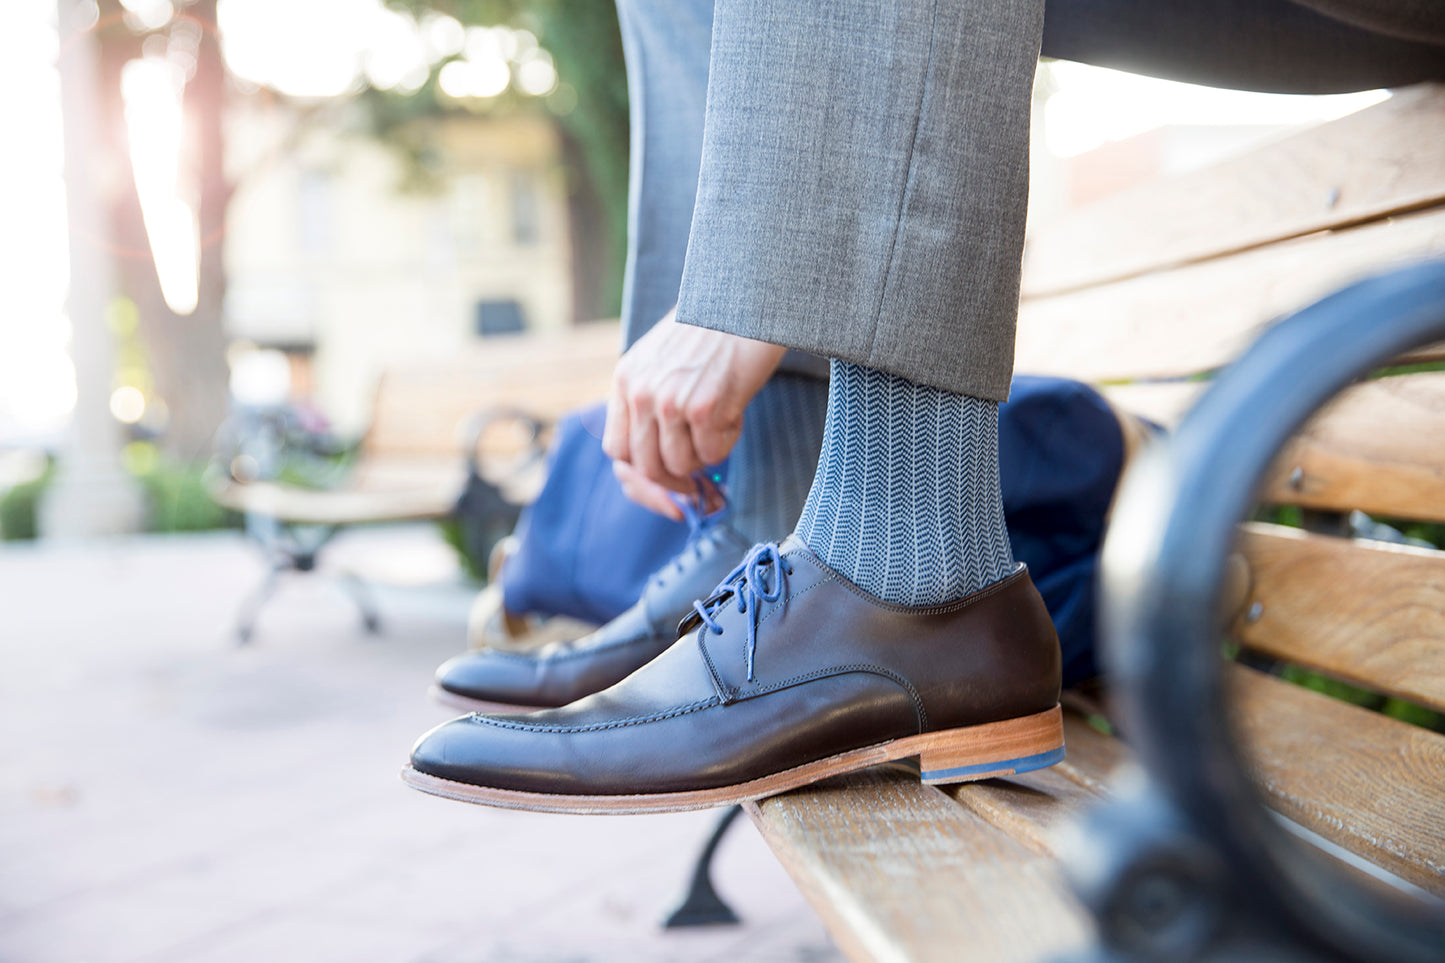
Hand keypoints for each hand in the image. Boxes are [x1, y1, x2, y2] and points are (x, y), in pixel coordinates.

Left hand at [604, 308, 784, 515]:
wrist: (747, 300)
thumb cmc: (714, 332)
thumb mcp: (663, 361)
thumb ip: (652, 406)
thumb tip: (663, 470)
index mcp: (626, 380)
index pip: (618, 451)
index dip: (640, 478)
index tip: (664, 487)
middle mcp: (640, 393)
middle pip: (646, 467)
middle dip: (674, 483)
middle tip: (699, 484)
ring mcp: (669, 402)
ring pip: (680, 466)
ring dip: (705, 457)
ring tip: (721, 423)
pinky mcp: (703, 408)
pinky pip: (713, 454)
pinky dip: (728, 441)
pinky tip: (735, 410)